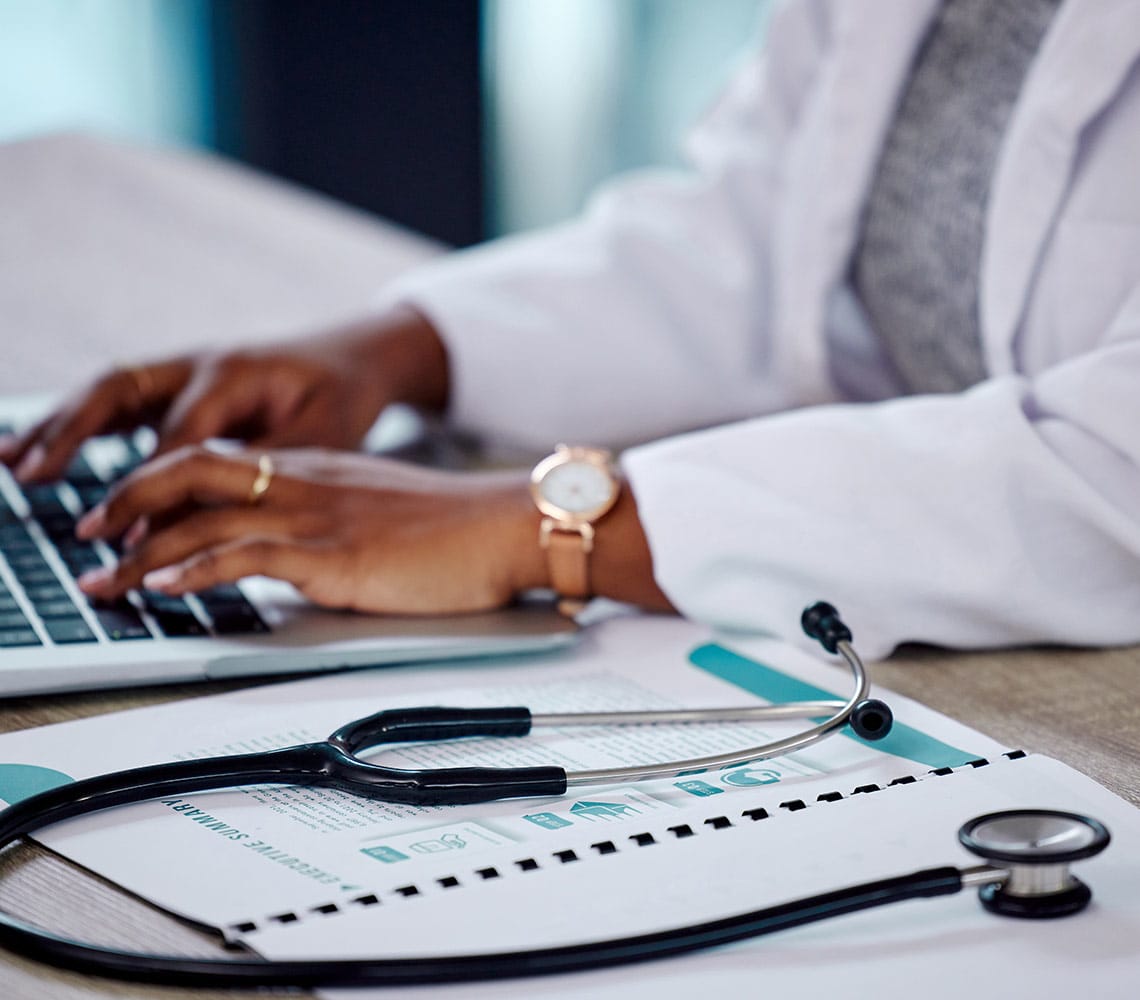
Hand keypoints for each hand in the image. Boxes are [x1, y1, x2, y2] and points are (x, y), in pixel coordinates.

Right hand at [0, 307, 448, 482]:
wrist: (355, 356)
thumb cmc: (342, 398)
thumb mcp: (319, 437)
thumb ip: (264, 472)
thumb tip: (206, 518)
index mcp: (236, 372)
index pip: (181, 435)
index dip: (154, 485)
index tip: (129, 533)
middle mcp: (200, 361)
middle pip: (121, 390)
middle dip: (73, 432)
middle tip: (31, 474)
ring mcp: (185, 367)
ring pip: (109, 390)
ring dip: (59, 423)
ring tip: (11, 459)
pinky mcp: (180, 381)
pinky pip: (121, 398)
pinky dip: (80, 422)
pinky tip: (39, 447)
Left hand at [75, 446, 542, 614]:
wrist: (506, 524)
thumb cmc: (457, 525)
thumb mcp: (379, 511)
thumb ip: (331, 523)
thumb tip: (295, 556)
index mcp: (315, 467)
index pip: (214, 459)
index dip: (156, 482)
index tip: (124, 514)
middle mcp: (304, 481)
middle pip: (189, 470)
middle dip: (124, 500)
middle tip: (86, 533)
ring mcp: (316, 516)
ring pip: (200, 517)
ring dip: (138, 550)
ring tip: (102, 581)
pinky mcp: (333, 555)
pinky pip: (243, 556)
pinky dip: (192, 571)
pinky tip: (163, 588)